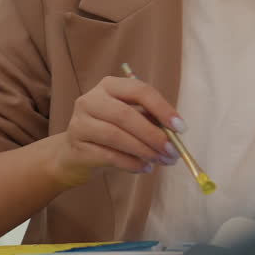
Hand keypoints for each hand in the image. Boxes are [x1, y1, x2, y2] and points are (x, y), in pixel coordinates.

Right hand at [50, 76, 184, 186]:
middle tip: (172, 151)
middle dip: (153, 135)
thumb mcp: (131, 121)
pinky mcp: (77, 146)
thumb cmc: (109, 133)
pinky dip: (131, 163)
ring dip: (144, 151)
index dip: (162, 108)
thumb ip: (151, 121)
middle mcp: (91, 100)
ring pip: (116, 136)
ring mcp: (80, 122)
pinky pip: (108, 156)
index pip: (139, 90)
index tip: (181, 128)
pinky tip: (144, 168)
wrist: (73, 154)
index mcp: (109, 86)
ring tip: (160, 161)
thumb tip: (176, 135)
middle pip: (126, 115)